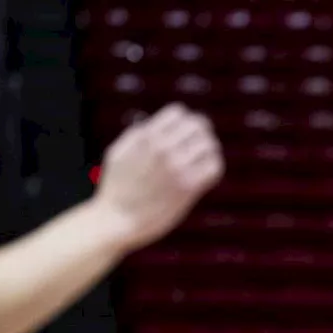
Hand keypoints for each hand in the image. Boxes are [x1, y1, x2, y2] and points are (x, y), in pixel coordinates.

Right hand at [93, 103, 224, 251]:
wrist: (119, 220)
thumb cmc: (117, 187)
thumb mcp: (118, 152)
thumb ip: (137, 134)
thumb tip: (154, 121)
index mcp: (146, 137)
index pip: (179, 112)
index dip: (184, 121)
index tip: (183, 133)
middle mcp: (163, 149)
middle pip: (199, 125)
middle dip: (201, 132)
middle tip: (197, 145)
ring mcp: (177, 168)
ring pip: (210, 144)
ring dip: (209, 150)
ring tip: (201, 159)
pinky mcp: (189, 187)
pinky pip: (215, 167)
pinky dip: (213, 166)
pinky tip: (205, 173)